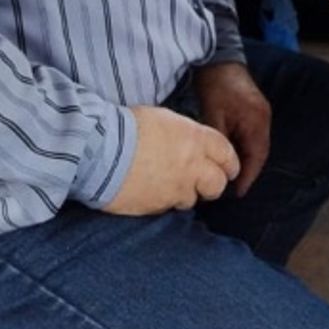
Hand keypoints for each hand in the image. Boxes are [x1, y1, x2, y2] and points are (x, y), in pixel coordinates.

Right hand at [104, 104, 238, 213]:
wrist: (99, 149)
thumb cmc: (127, 127)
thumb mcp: (164, 120)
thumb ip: (184, 134)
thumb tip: (189, 143)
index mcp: (195, 139)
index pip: (226, 154)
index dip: (229, 162)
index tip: (228, 168)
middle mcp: (192, 166)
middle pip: (217, 184)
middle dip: (213, 184)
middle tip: (204, 182)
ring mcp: (175, 190)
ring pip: (192, 200)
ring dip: (184, 194)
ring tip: (167, 185)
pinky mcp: (157, 207)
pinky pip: (167, 208)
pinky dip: (162, 202)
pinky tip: (149, 192)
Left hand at [195, 61, 271, 195]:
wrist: (219, 59)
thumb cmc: (215, 86)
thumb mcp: (213, 115)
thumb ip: (218, 140)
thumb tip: (215, 163)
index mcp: (256, 121)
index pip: (256, 157)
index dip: (247, 176)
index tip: (237, 193)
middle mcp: (263, 119)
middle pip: (259, 153)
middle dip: (247, 171)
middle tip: (232, 188)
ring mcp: (261, 114)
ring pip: (256, 146)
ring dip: (246, 161)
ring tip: (231, 175)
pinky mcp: (255, 111)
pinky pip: (253, 136)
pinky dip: (244, 149)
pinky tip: (232, 155)